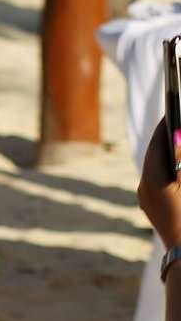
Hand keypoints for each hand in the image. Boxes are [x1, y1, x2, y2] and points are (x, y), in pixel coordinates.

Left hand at [139, 119, 180, 250]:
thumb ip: (180, 158)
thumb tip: (177, 139)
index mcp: (153, 179)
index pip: (158, 144)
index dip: (166, 127)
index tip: (173, 111)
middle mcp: (144, 187)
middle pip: (154, 155)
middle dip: (165, 140)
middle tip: (174, 122)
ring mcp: (146, 199)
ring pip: (154, 169)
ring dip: (165, 156)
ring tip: (175, 141)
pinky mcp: (152, 208)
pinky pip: (156, 182)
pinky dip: (166, 171)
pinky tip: (175, 167)